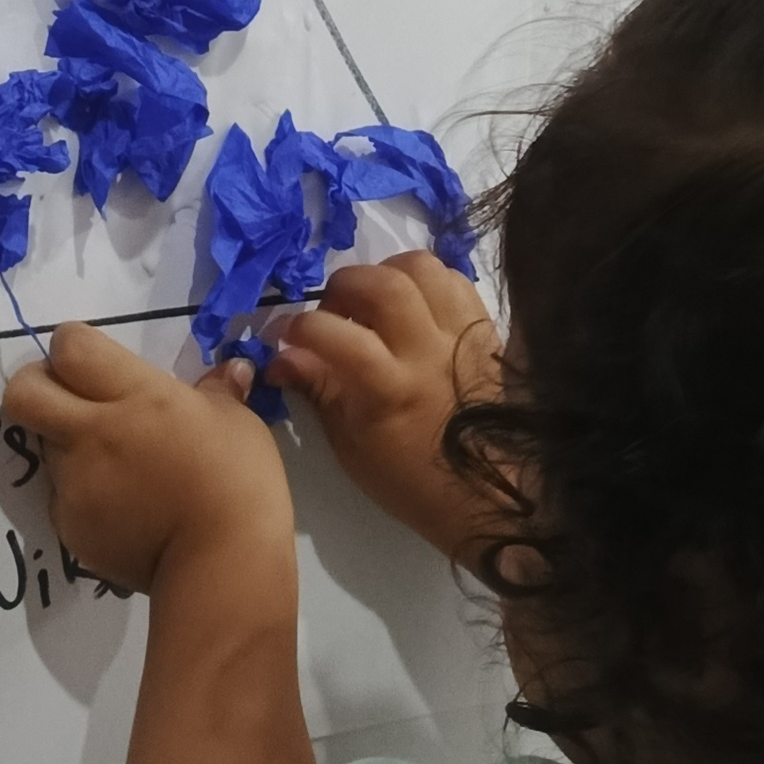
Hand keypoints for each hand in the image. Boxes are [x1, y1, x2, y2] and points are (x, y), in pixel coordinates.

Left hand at [2, 318, 288, 594]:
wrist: (222, 566)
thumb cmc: (239, 483)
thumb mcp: (239, 424)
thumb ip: (217, 393)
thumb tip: (228, 371)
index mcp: (133, 396)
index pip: (69, 347)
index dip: (73, 347)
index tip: (95, 362)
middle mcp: (89, 434)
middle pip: (23, 392)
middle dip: (35, 385)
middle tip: (68, 396)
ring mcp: (74, 484)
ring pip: (43, 446)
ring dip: (66, 443)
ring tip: (114, 464)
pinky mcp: (69, 527)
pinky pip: (62, 496)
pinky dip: (83, 494)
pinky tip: (124, 508)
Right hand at [264, 251, 502, 560]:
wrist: (483, 494)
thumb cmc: (407, 478)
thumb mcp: (349, 444)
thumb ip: (317, 390)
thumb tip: (279, 356)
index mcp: (391, 390)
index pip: (336, 336)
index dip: (299, 327)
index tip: (283, 335)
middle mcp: (428, 353)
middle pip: (384, 286)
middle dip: (343, 285)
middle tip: (333, 310)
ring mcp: (461, 336)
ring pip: (423, 269)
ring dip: (386, 273)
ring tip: (371, 301)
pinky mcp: (484, 331)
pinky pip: (455, 281)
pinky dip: (425, 282)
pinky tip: (410, 305)